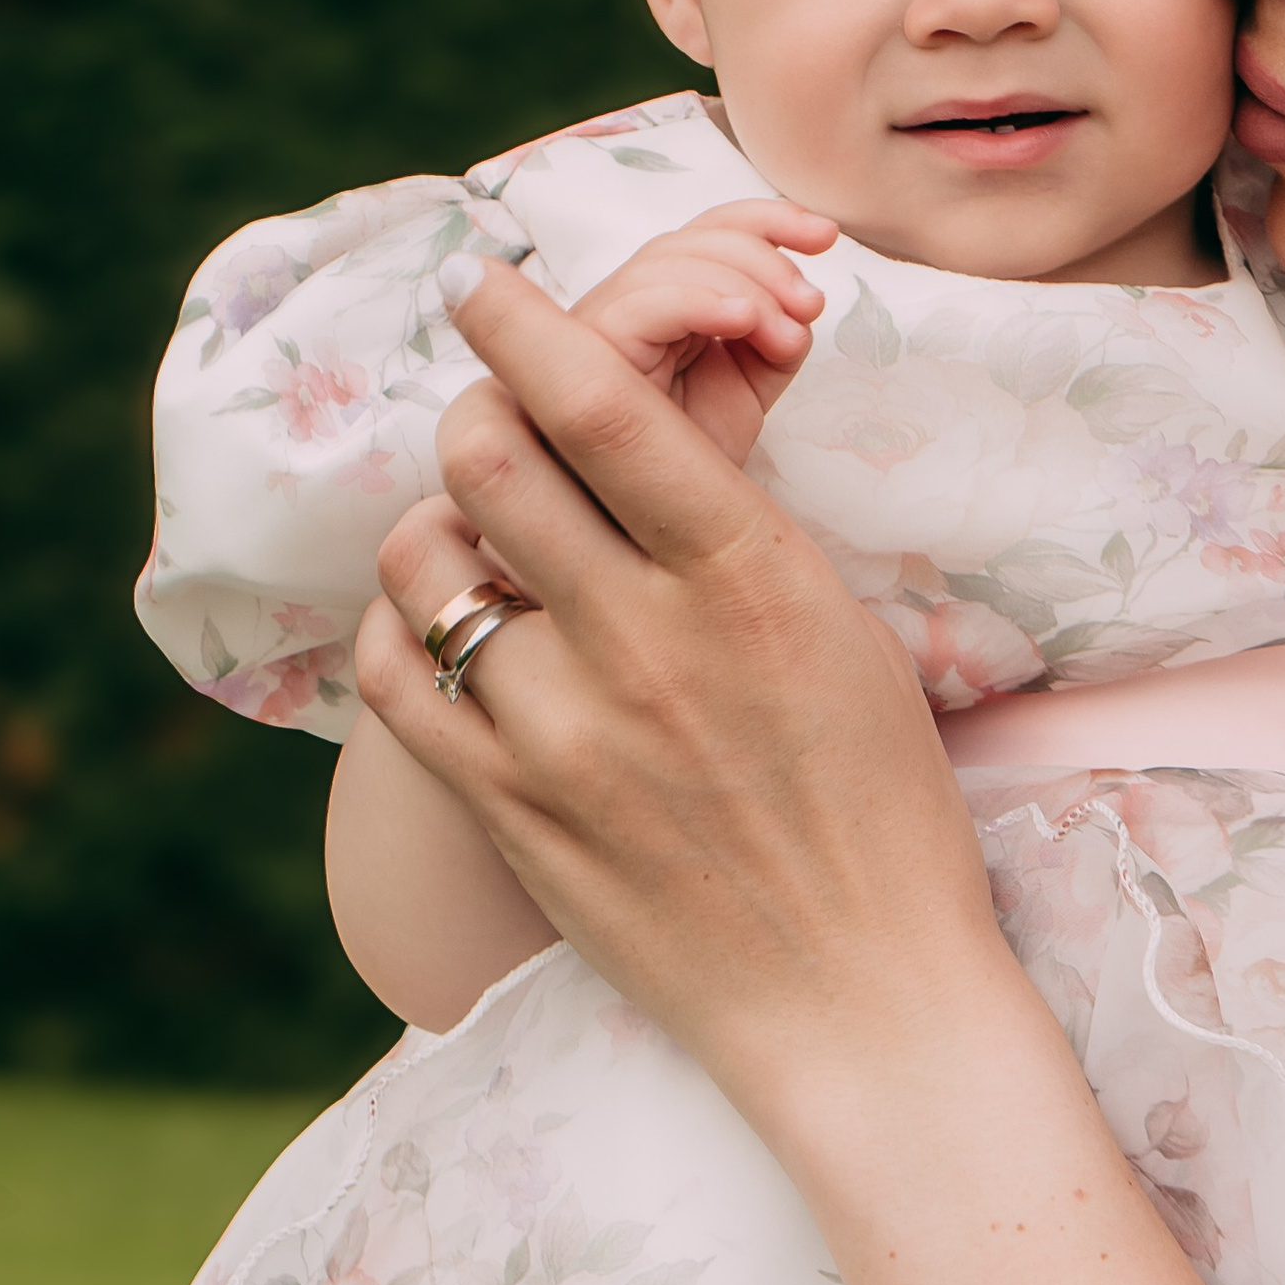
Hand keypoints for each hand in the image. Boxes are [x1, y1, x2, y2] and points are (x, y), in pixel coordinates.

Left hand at [356, 256, 1007, 1158]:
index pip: (601, 401)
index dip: (524, 320)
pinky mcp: (510, 813)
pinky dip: (410, 630)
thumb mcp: (846, 638)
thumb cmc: (883, 814)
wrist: (864, 999)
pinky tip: (450, 632)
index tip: (488, 285)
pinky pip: (401, 677)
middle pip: (488, 456)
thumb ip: (734, 539)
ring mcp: (563, 733)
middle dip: (481, 410)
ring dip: (443, 527)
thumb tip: (641, 443)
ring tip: (481, 544)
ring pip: (427, 559)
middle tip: (494, 417)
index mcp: (751, 579)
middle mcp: (646, 643)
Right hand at [570, 198, 836, 465]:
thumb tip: (801, 305)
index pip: (709, 231)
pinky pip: (640, 306)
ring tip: (784, 335)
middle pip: (691, 240)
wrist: (660, 528)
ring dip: (743, 287)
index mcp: (665, 299)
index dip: (768, 220)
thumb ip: (776, 334)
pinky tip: (743, 320)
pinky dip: (698, 301)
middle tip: (810, 305)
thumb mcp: (753, 383)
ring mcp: (600, 324)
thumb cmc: (694, 459)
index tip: (826, 235)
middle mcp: (627, 303)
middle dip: (764, 260)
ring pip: (667, 264)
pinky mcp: (586, 353)